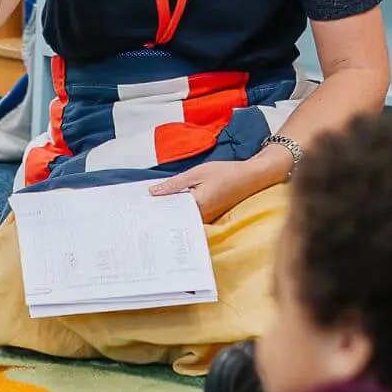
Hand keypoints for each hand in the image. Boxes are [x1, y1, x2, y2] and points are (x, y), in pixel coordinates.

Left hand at [148, 159, 275, 224]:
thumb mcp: (197, 173)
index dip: (154, 212)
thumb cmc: (226, 172)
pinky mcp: (210, 215)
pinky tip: (172, 204)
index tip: (139, 210)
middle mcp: (201, 216)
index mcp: (197, 205)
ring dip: (170, 212)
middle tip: (141, 212)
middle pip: (175, 218)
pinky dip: (181, 211)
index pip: (170, 213)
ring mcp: (207, 218)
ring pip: (183, 218)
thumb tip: (153, 192)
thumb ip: (175, 184)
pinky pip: (191, 216)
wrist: (252, 177)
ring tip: (152, 208)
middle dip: (160, 214)